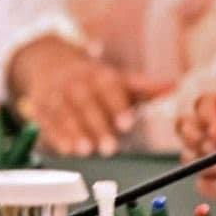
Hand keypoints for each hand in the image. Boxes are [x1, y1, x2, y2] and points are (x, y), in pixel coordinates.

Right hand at [8, 35, 169, 154]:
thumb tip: (175, 86)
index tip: (127, 125)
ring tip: (86, 151)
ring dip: (74, 132)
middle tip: (110, 148)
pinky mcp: (40, 107)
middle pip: (86, 103)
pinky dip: (56, 136)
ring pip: (64, 113)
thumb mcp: (119, 80)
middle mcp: (76, 82)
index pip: (109, 88)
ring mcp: (56, 94)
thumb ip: (146, 88)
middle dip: (97, 126)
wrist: (50, 64)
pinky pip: (47, 121)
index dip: (117, 106)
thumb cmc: (95, 80)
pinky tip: (66, 151)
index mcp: (99, 75)